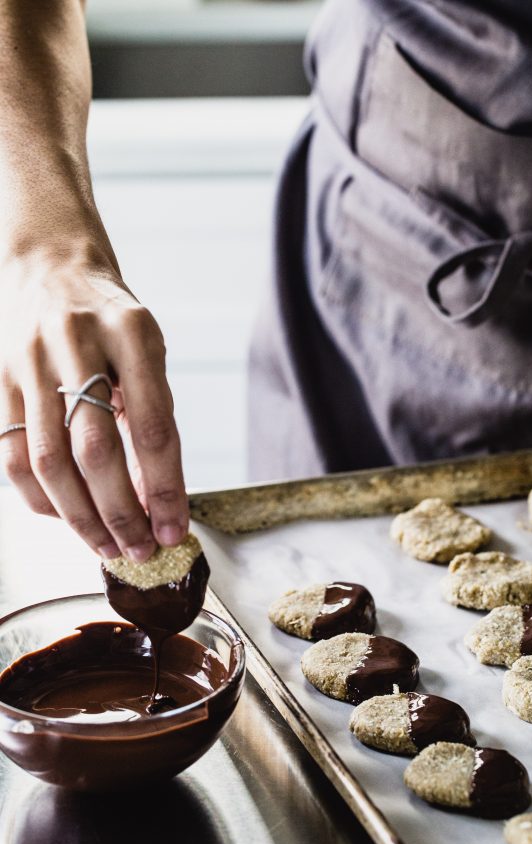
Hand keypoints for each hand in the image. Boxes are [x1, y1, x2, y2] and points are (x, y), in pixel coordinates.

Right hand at [0, 244, 188, 560]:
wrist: (48, 264)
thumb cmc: (110, 318)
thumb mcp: (147, 346)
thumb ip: (152, 410)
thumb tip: (155, 495)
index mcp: (132, 332)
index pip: (155, 426)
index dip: (165, 487)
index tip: (175, 528)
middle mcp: (77, 343)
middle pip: (96, 449)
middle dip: (121, 512)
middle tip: (141, 550)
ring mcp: (30, 362)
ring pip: (49, 460)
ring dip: (80, 517)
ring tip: (108, 547)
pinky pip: (13, 455)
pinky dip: (39, 498)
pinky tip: (66, 518)